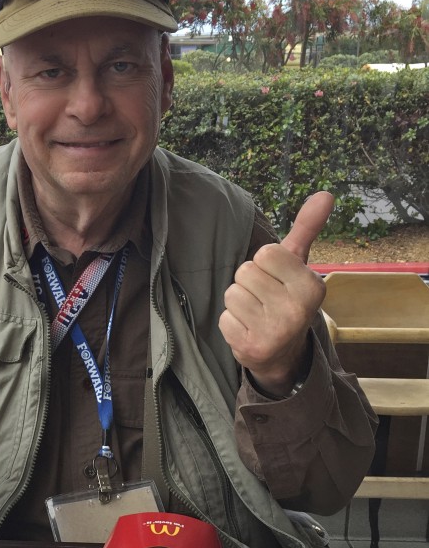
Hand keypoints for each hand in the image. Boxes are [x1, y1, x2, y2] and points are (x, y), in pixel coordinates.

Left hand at [219, 192, 332, 395]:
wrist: (284, 353)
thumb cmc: (287, 298)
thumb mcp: (299, 265)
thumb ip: (307, 229)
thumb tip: (325, 194)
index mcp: (311, 287)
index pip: (265, 253)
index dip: (265, 263)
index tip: (277, 279)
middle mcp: (296, 311)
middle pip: (245, 272)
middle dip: (250, 282)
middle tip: (265, 298)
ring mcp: (274, 332)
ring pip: (232, 293)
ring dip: (239, 302)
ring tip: (256, 313)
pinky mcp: (250, 348)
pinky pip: (224, 318)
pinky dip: (231, 322)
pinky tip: (248, 329)